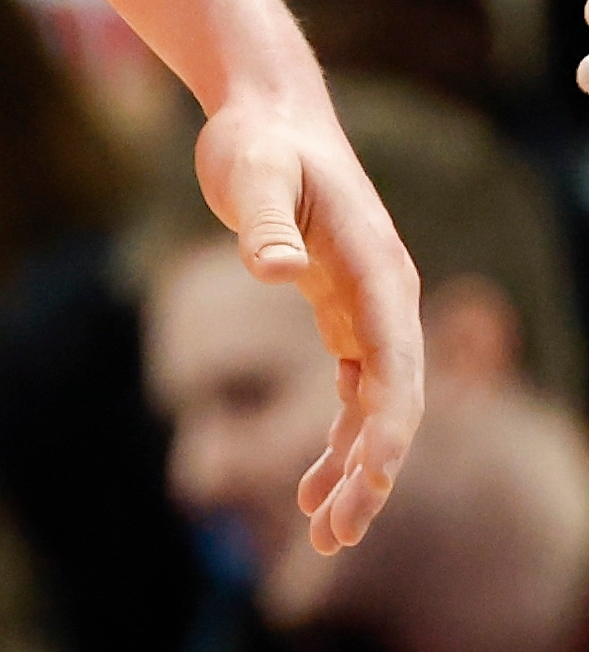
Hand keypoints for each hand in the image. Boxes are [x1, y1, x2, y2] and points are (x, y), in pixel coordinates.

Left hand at [199, 87, 425, 548]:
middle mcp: (385, 297)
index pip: (397, 361)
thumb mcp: (254, 172)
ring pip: (376, 410)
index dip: (390, 425)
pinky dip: (336, 443)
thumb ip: (263, 221)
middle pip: (395, 401)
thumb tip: (277, 271)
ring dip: (355, 472)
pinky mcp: (341, 315)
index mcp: (378, 269)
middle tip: (334, 537)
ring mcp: (368, 310)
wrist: (266, 114)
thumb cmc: (259, 140)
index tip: (373, 480)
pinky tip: (305, 492)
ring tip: (323, 536)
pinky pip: (352, 395)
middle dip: (372, 472)